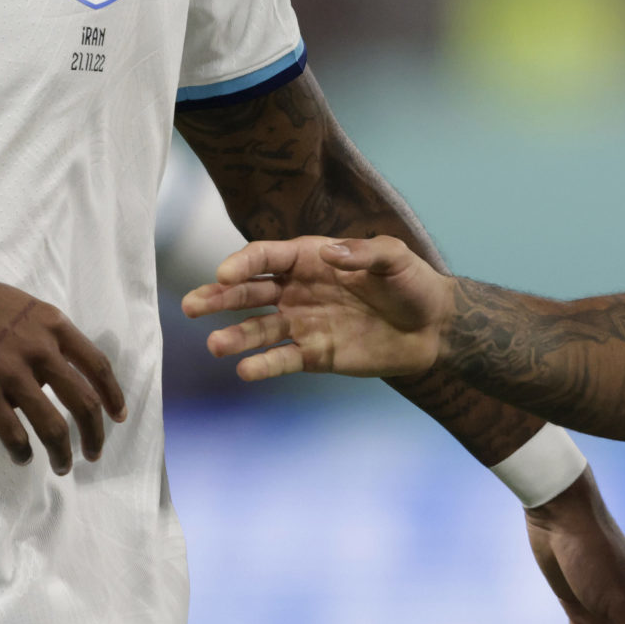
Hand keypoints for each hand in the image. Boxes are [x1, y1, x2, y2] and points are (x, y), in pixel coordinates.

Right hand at [0, 246, 125, 472]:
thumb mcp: (23, 307)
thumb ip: (44, 337)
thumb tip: (55, 376)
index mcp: (53, 324)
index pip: (97, 366)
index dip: (113, 396)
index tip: (118, 417)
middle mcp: (39, 348)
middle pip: (83, 401)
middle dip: (94, 434)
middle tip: (94, 454)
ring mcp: (10, 370)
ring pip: (52, 424)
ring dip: (62, 453)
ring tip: (64, 467)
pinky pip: (12, 432)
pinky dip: (22, 452)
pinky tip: (23, 458)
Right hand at [181, 235, 453, 379]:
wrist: (432, 329)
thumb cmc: (413, 284)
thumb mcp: (395, 258)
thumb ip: (364, 253)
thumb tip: (331, 253)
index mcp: (311, 258)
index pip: (267, 257)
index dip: (243, 264)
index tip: (224, 274)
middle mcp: (298, 289)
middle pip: (250, 293)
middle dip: (219, 297)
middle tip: (191, 306)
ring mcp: (302, 323)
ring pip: (258, 329)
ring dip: (235, 336)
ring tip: (214, 345)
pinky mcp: (313, 354)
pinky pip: (282, 359)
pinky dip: (263, 365)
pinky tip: (245, 370)